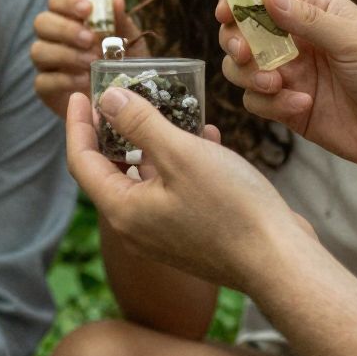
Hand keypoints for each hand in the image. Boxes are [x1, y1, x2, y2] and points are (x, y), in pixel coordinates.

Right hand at [31, 0, 146, 119]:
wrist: (123, 102)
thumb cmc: (123, 65)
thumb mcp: (130, 43)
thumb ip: (121, 22)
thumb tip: (116, 0)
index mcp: (70, 20)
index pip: (56, 1)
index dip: (67, 2)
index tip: (87, 10)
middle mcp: (53, 39)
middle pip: (41, 22)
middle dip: (65, 29)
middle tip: (90, 39)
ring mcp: (47, 64)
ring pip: (38, 50)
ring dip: (65, 54)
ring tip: (91, 62)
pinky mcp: (46, 89)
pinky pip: (43, 81)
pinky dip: (64, 80)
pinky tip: (84, 81)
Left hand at [65, 88, 299, 291]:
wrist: (279, 262)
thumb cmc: (231, 209)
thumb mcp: (181, 154)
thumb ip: (139, 123)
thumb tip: (106, 99)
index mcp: (123, 210)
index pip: (82, 161)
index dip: (77, 124)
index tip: (79, 93)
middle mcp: (136, 227)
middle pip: (111, 170)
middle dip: (116, 129)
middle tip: (123, 96)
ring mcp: (163, 234)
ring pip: (147, 177)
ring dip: (154, 142)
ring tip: (169, 108)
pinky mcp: (190, 234)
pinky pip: (173, 189)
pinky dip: (181, 161)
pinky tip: (206, 136)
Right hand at [217, 0, 356, 174]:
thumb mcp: (353, 39)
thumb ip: (307, 19)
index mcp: (315, 10)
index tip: (226, 13)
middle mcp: (297, 39)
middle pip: (242, 30)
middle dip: (237, 41)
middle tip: (247, 54)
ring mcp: (291, 74)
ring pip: (241, 68)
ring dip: (249, 76)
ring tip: (275, 85)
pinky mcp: (289, 108)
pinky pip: (257, 102)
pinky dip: (270, 105)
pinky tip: (301, 106)